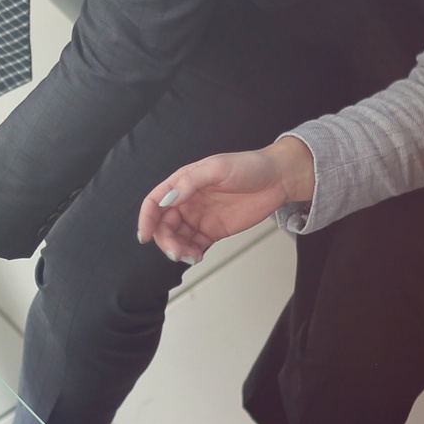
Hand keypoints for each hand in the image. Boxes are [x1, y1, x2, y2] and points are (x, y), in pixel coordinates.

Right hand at [137, 136, 314, 262]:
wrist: (278, 179)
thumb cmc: (248, 166)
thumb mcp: (217, 168)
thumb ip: (190, 183)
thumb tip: (168, 199)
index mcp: (183, 182)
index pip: (155, 201)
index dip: (146, 218)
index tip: (145, 236)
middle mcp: (187, 201)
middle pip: (163, 224)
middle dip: (165, 240)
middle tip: (176, 251)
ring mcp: (199, 217)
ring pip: (177, 238)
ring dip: (177, 250)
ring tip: (189, 257)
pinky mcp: (213, 231)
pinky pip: (194, 246)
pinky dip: (191, 254)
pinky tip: (196, 257)